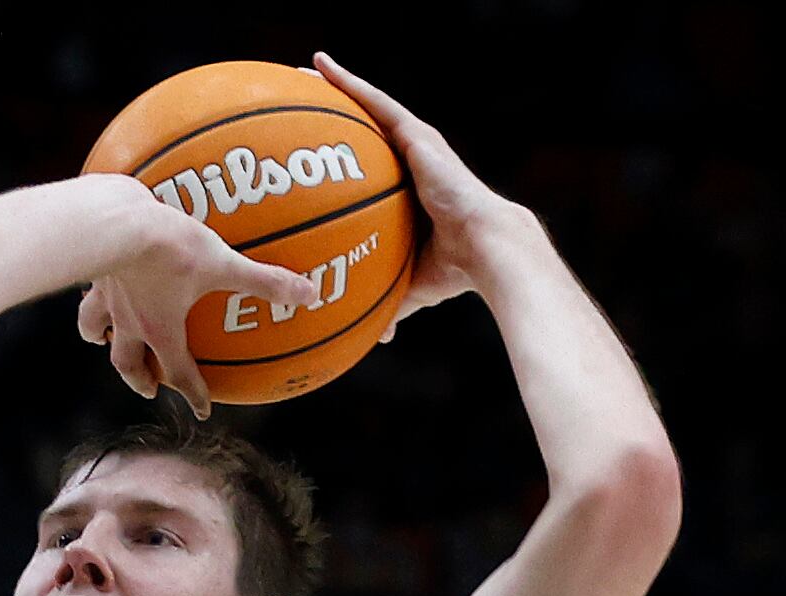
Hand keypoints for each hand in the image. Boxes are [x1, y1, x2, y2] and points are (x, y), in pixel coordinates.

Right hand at [72, 180, 318, 415]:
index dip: (193, 393)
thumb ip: (264, 280)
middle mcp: (128, 322)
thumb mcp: (223, 262)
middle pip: (128, 364)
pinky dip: (91, 295)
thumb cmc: (169, 247)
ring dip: (100, 340)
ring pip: (95, 330)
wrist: (116, 221)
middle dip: (139, 379)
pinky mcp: (92, 270)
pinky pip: (87, 291)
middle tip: (149, 386)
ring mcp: (106, 298)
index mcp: (159, 330)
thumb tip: (309, 294)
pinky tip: (96, 283)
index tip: (202, 410)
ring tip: (103, 340)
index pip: (178, 373)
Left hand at [311, 54, 526, 341]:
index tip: (316, 156)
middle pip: (366, 131)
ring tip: (300, 71)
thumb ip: (389, 302)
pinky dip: (346, 83)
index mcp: (411, 191)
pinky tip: (319, 66)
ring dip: (335, 87)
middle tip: (297, 103)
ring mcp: (415, 143)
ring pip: (367, 106)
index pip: (372, 171)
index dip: (347, 160)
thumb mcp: (411, 285)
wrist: (487, 248)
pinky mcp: (416, 133)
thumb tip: (377, 338)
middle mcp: (412, 161)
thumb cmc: (455, 271)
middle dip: (334, 116)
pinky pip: (373, 102)